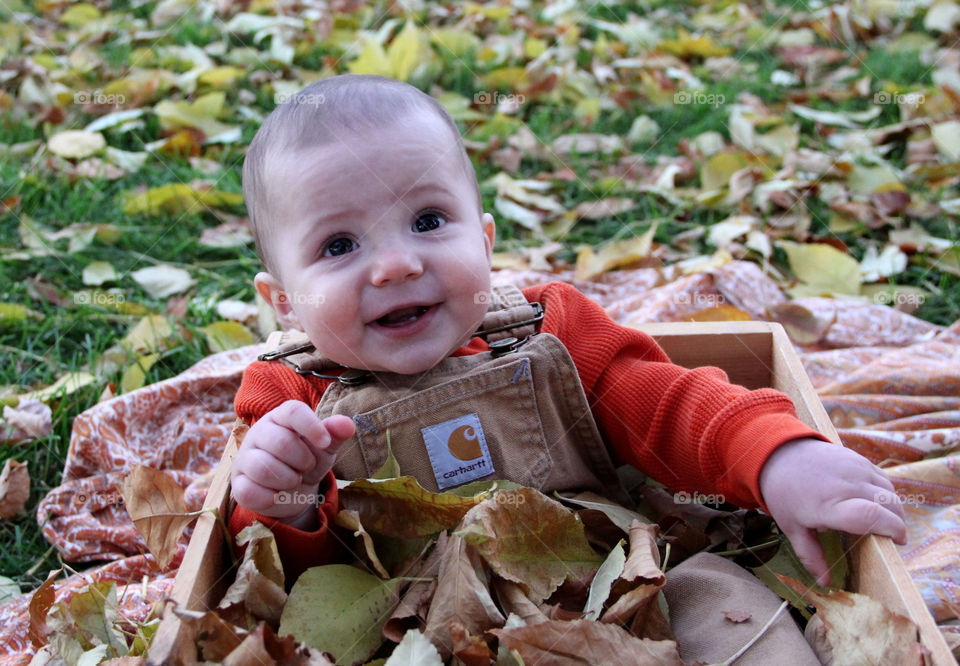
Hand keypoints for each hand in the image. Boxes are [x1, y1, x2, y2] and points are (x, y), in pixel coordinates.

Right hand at [231, 400, 354, 526]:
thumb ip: (334, 434)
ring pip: (263, 467)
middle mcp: (259, 433)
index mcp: (281, 417)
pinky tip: (278, 494)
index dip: (311, 426)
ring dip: (288, 479)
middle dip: (303, 460)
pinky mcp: (238, 484)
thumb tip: (348, 424)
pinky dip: (272, 497)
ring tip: (294, 480)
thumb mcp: (324, 447)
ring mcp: (245, 458)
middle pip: (280, 441)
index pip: (293, 411)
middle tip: (307, 467)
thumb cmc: (307, 460)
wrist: (291, 491)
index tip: (325, 443)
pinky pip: (250, 491)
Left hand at [759, 437, 906, 586]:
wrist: (778, 454)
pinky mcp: (858, 458)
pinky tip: (875, 502)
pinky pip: (883, 478)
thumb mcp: (792, 529)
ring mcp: (854, 468)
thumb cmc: (784, 495)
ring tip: (884, 521)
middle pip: (888, 504)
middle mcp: (845, 485)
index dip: (891, 530)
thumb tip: (826, 584)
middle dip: (898, 523)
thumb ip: (811, 557)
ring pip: (890, 491)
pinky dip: (886, 492)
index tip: (897, 543)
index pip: (870, 517)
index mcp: (828, 506)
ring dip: (894, 508)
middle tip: (891, 537)